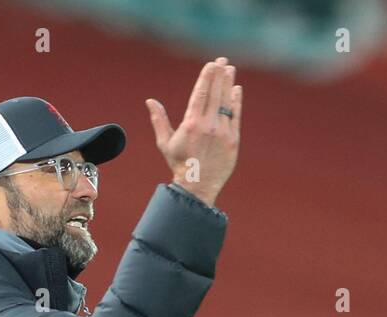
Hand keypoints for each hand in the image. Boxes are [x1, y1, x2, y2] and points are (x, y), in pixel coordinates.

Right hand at [146, 57, 241, 206]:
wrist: (197, 186)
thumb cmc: (179, 164)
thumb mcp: (165, 143)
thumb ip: (159, 120)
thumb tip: (150, 101)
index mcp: (191, 124)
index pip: (200, 93)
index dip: (207, 76)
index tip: (211, 64)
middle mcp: (208, 125)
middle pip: (215, 93)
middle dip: (219, 75)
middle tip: (223, 61)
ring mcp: (222, 132)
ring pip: (226, 102)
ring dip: (228, 84)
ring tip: (230, 70)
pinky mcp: (233, 141)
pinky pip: (235, 116)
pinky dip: (236, 101)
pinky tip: (236, 90)